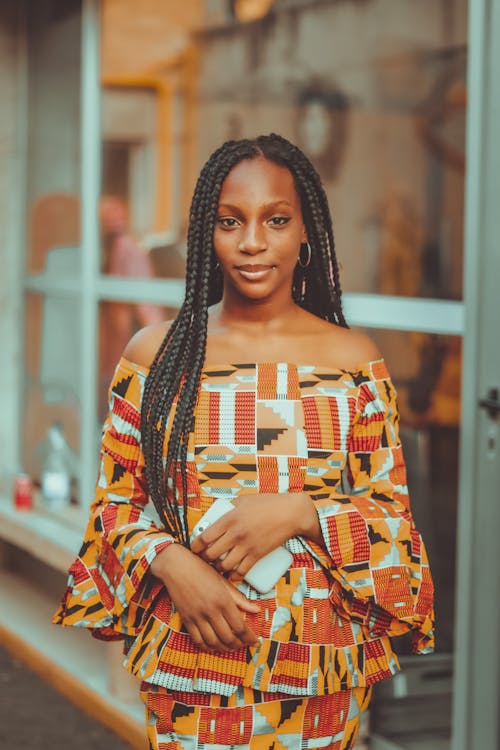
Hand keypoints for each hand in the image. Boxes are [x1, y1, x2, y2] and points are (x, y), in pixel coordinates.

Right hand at [151, 544, 259, 651]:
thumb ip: (240, 598)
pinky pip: (197, 640)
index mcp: (223, 600)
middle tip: (244, 644)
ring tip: (231, 647)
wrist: (176, 566)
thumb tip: (257, 609)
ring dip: (224, 648)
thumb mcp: (223, 581)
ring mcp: (197, 616)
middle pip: (228, 637)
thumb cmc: (201, 569)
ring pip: (213, 642)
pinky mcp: (186, 619)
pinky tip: (214, 645)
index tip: (255, 641)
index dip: (249, 638)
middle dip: (239, 645)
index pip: (240, 627)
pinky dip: (207, 647)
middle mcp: (210, 610)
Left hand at [190, 492, 321, 579]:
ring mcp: (247, 546)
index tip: (194, 548)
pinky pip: (241, 571)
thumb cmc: (268, 503)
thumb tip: (217, 512)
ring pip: (224, 565)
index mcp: (229, 518)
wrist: (291, 513)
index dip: (195, 546)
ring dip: (218, 568)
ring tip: (218, 566)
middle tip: (205, 558)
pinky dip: (234, 576)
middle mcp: (235, 534)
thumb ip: (230, 506)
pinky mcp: (257, 555)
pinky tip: (231, 574)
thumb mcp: (244, 500)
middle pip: (211, 554)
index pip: (204, 537)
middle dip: (205, 559)